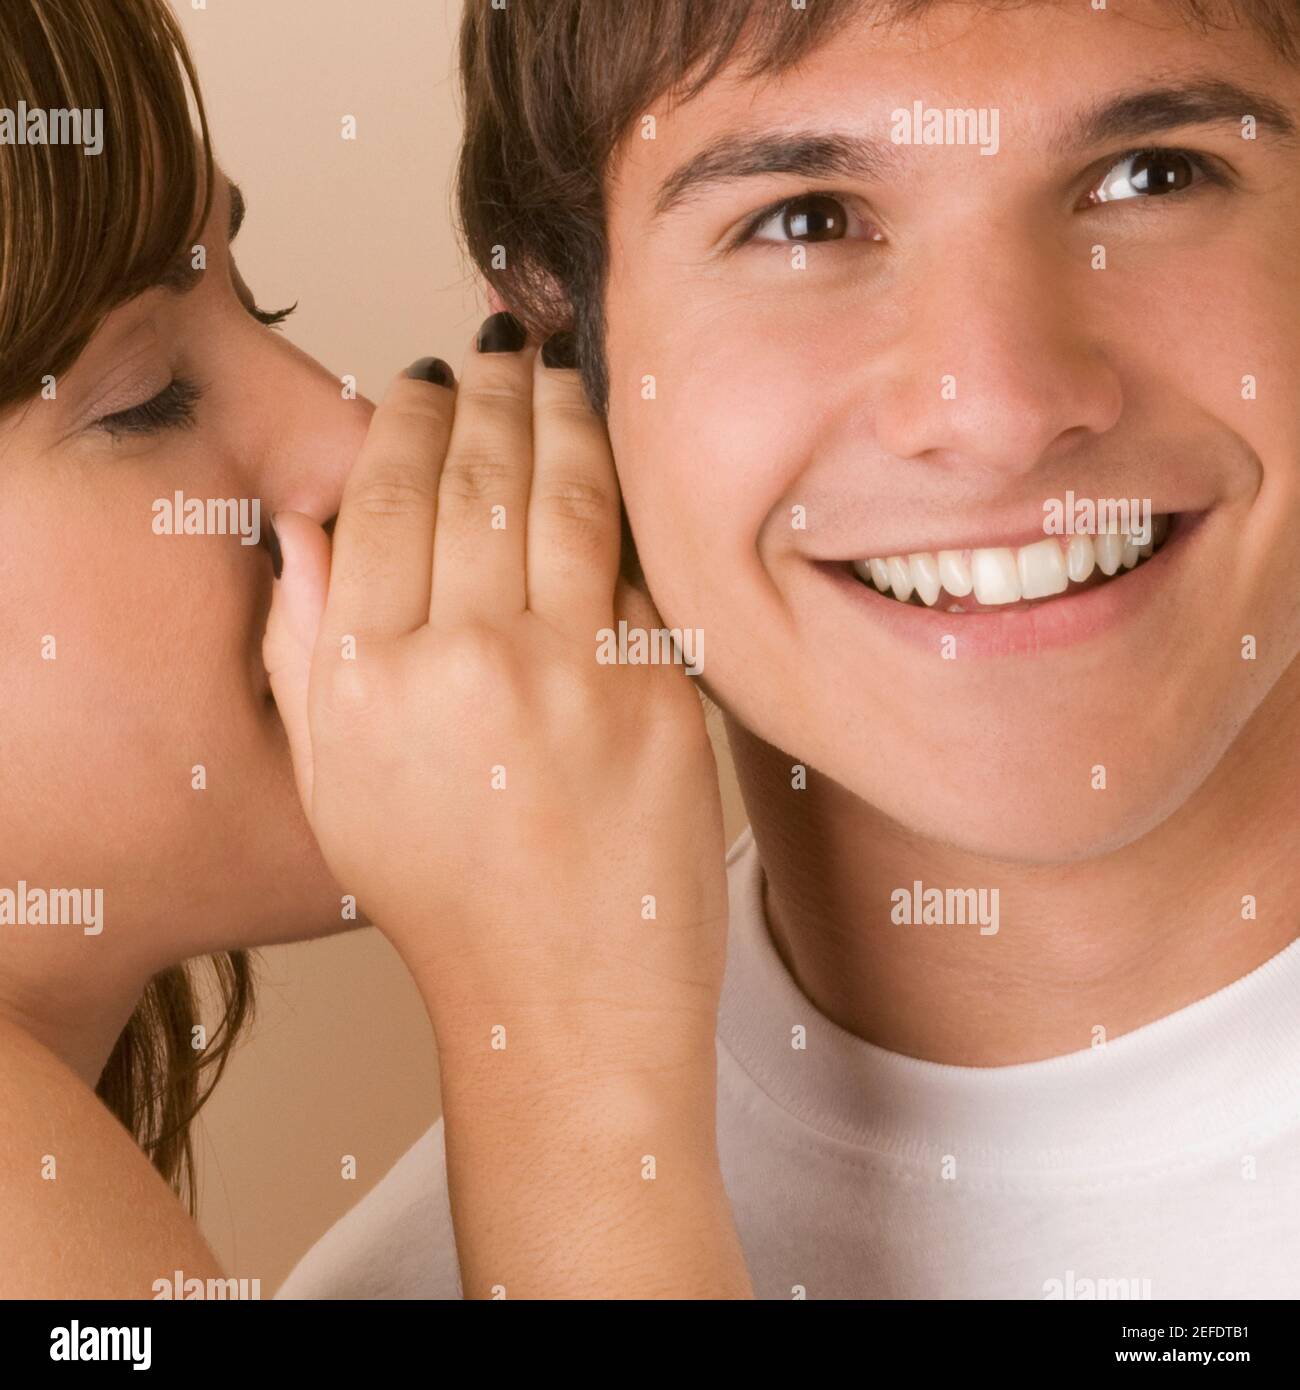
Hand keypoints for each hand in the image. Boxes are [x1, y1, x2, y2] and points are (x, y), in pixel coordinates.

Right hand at [264, 328, 728, 1079]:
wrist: (567, 1004)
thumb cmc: (449, 906)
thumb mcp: (337, 789)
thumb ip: (306, 649)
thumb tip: (308, 525)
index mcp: (372, 682)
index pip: (384, 498)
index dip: (405, 419)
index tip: (419, 380)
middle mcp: (469, 664)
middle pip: (476, 476)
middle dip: (486, 390)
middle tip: (494, 352)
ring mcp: (576, 675)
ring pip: (566, 494)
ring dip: (560, 413)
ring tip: (556, 373)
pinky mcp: (662, 695)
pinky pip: (641, 566)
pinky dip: (626, 499)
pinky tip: (617, 457)